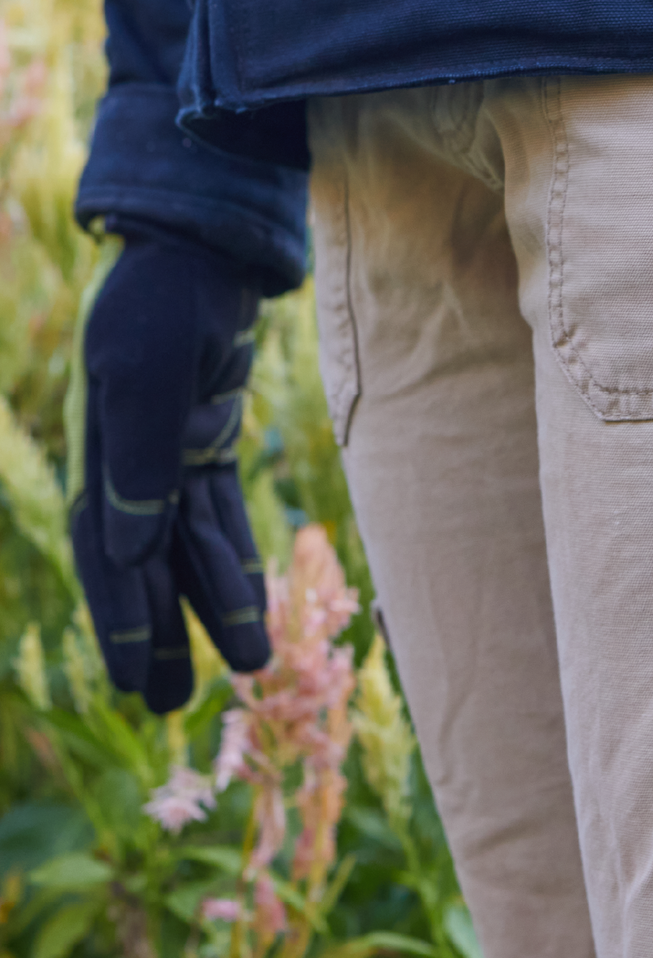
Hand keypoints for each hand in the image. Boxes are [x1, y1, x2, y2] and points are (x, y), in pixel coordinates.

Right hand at [71, 237, 270, 712]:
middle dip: (161, 633)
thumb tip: (130, 545)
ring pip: (190, 549)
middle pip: (145, 567)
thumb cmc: (165, 303)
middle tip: (170, 706)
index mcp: (99, 457)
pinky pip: (220, 516)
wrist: (202, 250)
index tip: (135, 680)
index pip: (108, 555)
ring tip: (240, 670)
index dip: (124, 619)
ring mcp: (168, 457)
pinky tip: (249, 604)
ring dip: (212, 607)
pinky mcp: (205, 445)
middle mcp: (129, 467)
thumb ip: (138, 459)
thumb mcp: (145, 373)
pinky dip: (234, 559)